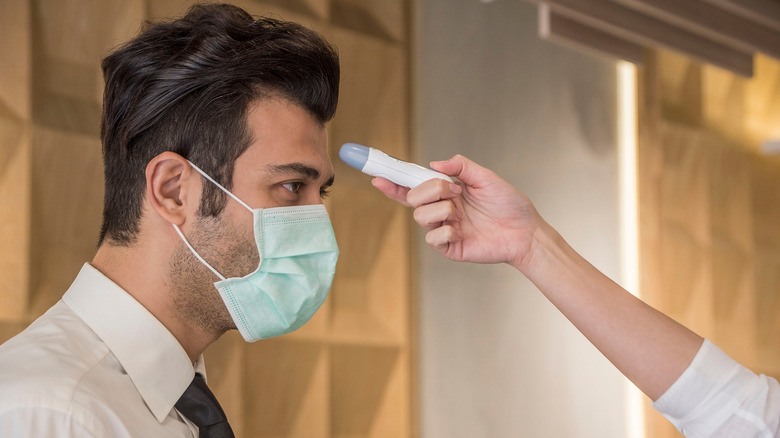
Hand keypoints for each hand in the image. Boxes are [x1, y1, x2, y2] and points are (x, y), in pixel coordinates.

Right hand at [372, 154, 541, 267]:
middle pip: (413, 199)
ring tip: (462, 212)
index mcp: (447, 193)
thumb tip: (434, 164)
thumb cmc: (509, 204)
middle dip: (429, 190)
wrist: (525, 231)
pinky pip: (433, 237)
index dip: (394, 182)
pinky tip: (461, 231)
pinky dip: (446, 231)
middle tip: (453, 190)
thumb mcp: (485, 177)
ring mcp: (444, 229)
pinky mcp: (449, 248)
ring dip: (442, 209)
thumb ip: (460, 166)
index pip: (414, 187)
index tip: (378, 175)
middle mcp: (442, 210)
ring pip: (421, 216)